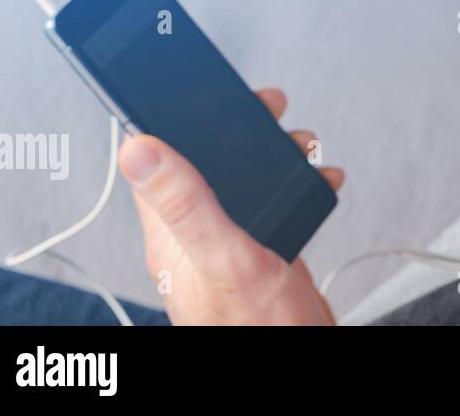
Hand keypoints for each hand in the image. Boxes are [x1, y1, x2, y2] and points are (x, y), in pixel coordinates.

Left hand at [117, 87, 344, 324]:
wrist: (300, 366)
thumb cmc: (258, 330)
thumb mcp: (224, 257)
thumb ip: (185, 203)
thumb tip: (137, 149)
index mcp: (173, 236)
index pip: (159, 162)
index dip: (179, 122)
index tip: (209, 93)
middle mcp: (195, 239)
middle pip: (208, 164)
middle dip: (242, 129)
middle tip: (274, 108)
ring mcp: (229, 247)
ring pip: (245, 181)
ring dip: (277, 155)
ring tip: (307, 147)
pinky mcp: (262, 256)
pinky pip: (273, 206)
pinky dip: (299, 186)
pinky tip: (321, 183)